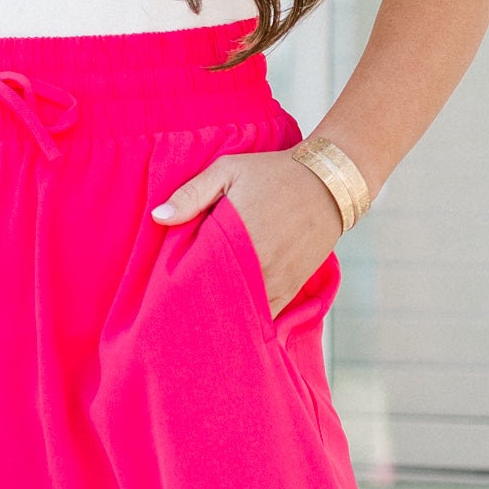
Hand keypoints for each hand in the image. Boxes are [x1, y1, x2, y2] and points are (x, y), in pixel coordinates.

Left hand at [152, 146, 344, 314]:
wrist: (329, 182)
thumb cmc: (273, 172)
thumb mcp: (228, 171)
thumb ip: (192, 194)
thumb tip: (158, 216)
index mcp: (236, 237)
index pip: (198, 275)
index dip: (180, 286)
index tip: (165, 291)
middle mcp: (258, 265)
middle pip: (219, 298)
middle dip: (199, 303)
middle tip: (179, 310)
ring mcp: (277, 280)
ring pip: (243, 311)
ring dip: (224, 313)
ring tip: (204, 316)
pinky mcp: (292, 286)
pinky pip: (267, 313)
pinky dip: (250, 317)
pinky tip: (233, 318)